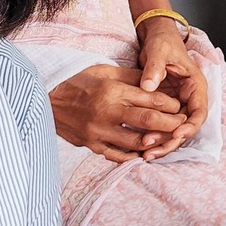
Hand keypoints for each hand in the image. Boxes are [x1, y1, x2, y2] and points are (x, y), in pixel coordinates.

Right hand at [50, 63, 189, 161]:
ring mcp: (98, 131)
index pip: (150, 99)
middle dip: (170, 124)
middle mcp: (107, 112)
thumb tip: (155, 81)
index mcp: (112, 90)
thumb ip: (130, 77)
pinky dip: (133, 155)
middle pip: (148, 121)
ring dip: (155, 142)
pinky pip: (118, 155)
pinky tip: (144, 153)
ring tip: (167, 139)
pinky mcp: (91, 144)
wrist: (44, 99)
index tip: (178, 107)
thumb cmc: (77, 81)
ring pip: (136, 142)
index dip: (169, 105)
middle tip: (181, 124)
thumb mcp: (104, 70)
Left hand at [137, 14, 207, 151]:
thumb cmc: (162, 42)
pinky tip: (140, 146)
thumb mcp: (159, 51)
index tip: (177, 134)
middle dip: (171, 140)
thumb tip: (148, 86)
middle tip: (152, 148)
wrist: (155, 38)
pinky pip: (161, 126)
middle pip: (186, 128)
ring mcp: (176, 105)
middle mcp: (188, 99)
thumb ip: (155, 67)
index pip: (199, 112)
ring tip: (145, 152)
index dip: (190, 126)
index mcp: (195, 86)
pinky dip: (153, 137)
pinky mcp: (163, 108)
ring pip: (173, 131)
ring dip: (161, 143)